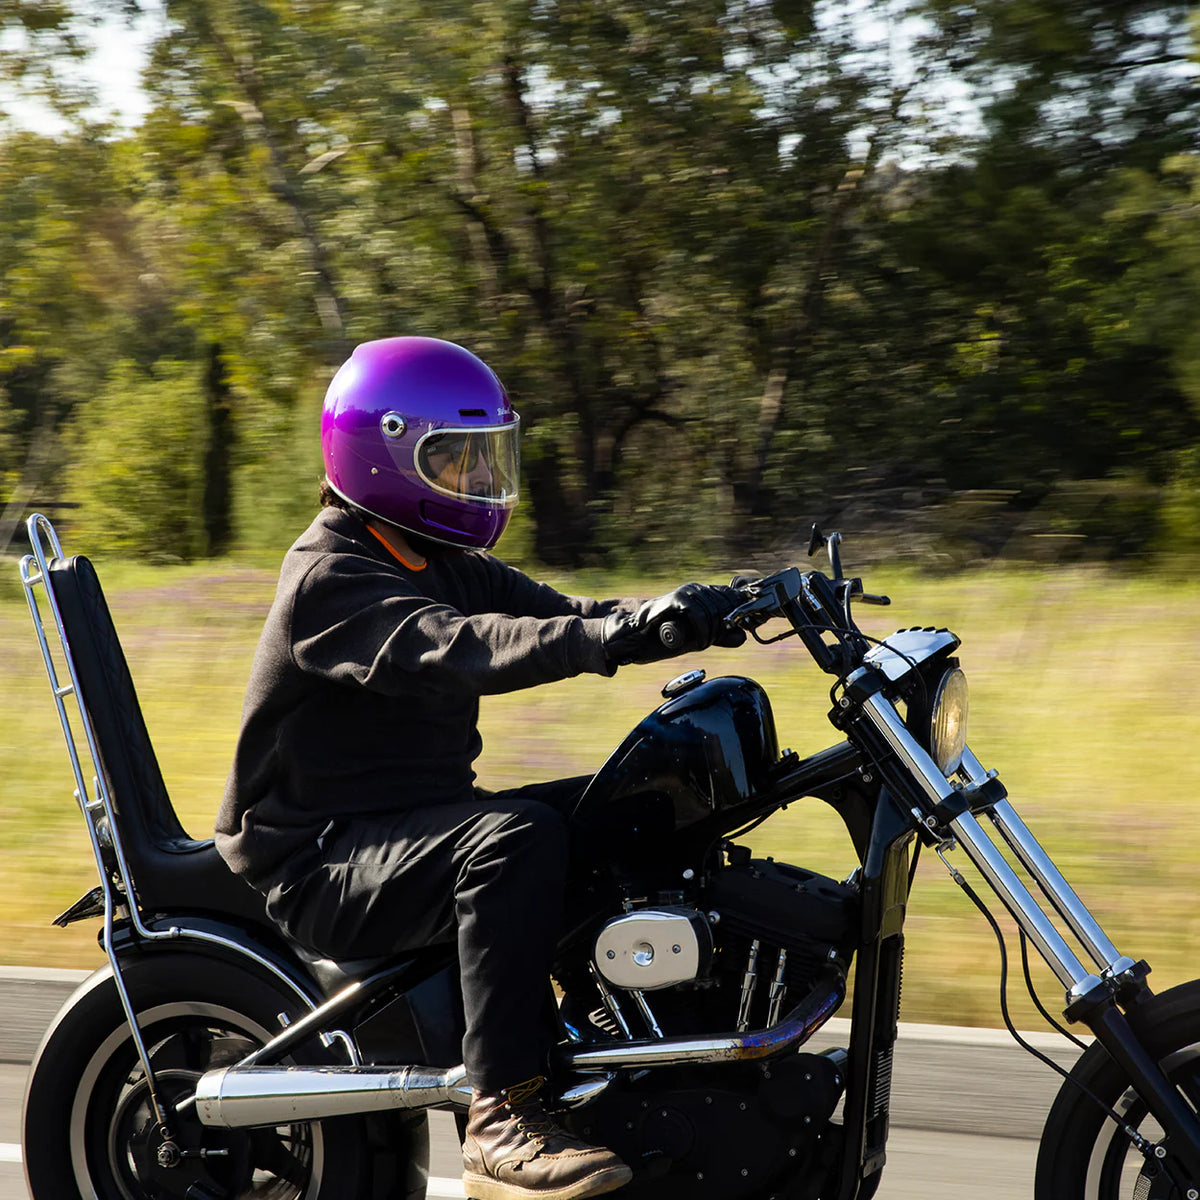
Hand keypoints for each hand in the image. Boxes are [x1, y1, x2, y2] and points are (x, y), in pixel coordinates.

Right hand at [601, 583, 746, 667]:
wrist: (638, 634)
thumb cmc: (666, 634)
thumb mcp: (699, 637)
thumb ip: (719, 636)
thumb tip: (743, 637)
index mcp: (705, 594)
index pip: (734, 599)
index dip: (738, 615)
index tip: (737, 631)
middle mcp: (698, 589)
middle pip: (726, 607)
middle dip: (722, 629)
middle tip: (709, 643)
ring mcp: (687, 591)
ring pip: (714, 611)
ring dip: (711, 633)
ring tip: (701, 644)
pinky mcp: (676, 598)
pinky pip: (698, 613)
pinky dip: (702, 630)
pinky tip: (699, 641)